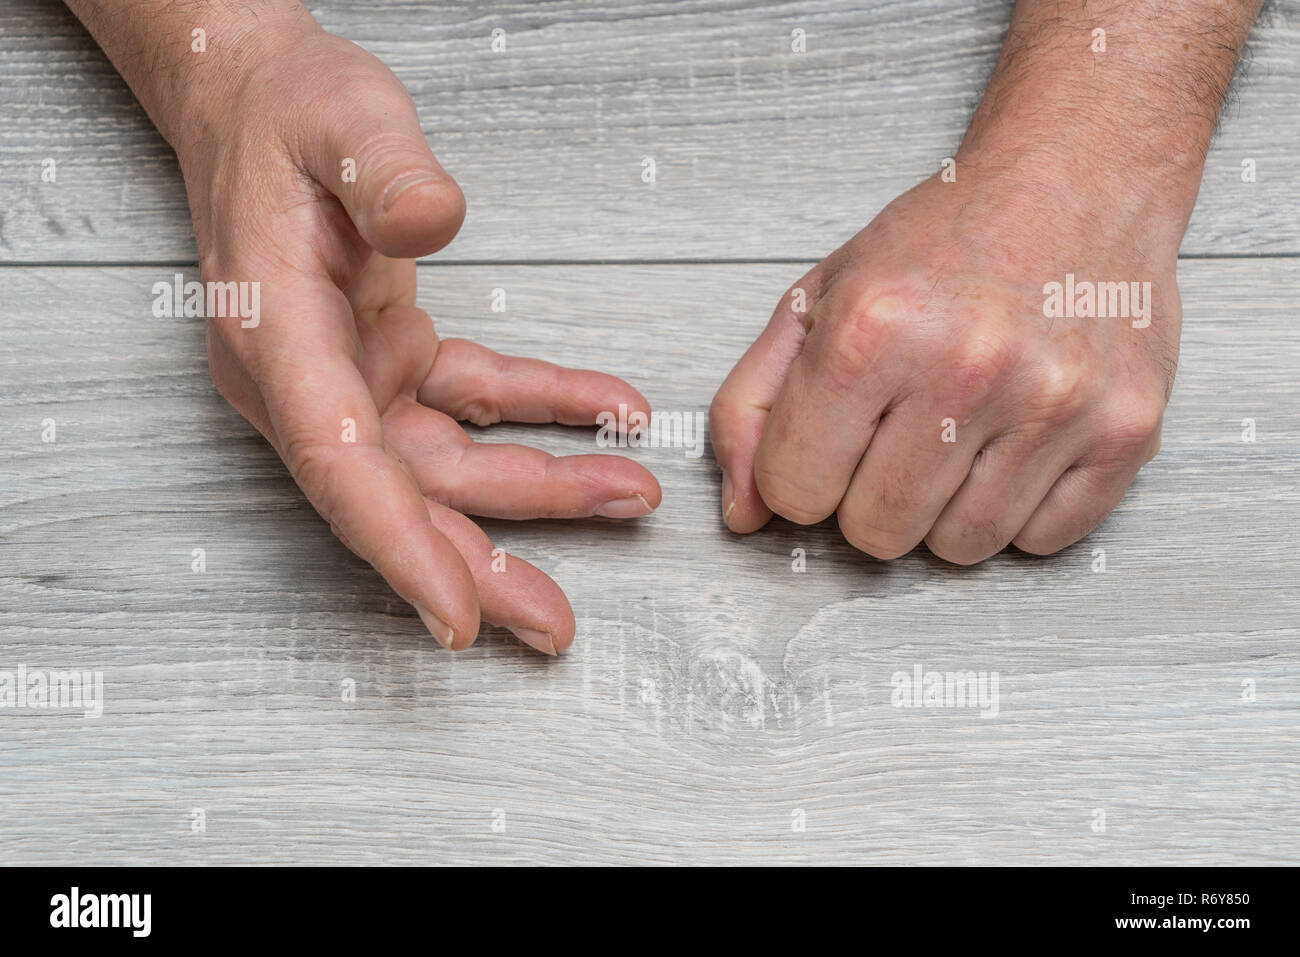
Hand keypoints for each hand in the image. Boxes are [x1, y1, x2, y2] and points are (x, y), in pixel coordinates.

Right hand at [185, 26, 659, 651]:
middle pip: (396, 498)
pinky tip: (607, 409)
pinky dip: (545, 407)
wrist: (261, 106)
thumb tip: (437, 218)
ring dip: (542, 486)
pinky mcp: (390, 361)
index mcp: (276, 338)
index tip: (456, 615)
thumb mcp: (339, 118)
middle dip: (479, 565)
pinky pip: (477, 400)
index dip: (398, 546)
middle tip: (554, 623)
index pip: (338, 464)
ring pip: (447, 465)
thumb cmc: (286, 114)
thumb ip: (384, 170)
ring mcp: (350, 378)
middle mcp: (307, 379)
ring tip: (628, 491)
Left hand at [710, 158, 1178, 563]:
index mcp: (872, 330)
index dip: (802, 475)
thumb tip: (743, 516)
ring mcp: (1055, 403)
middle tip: (897, 432)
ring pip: (959, 548)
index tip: (830, 440)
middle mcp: (967, 367)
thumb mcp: (815, 302)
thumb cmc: (943, 243)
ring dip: (944, 508)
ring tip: (958, 433)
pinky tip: (1014, 444)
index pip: (795, 492)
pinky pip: (1041, 541)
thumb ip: (751, 409)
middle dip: (870, 497)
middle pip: (876, 533)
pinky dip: (1018, 510)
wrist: (1075, 181)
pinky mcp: (1125, 430)